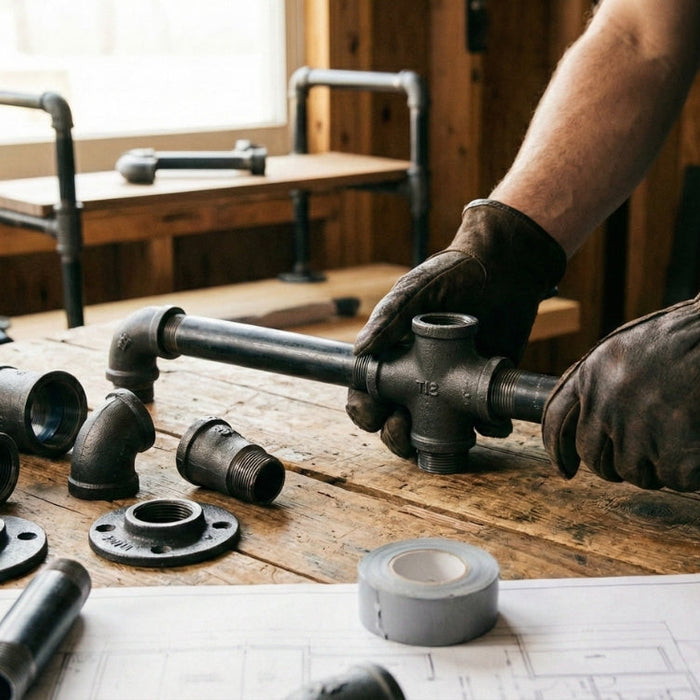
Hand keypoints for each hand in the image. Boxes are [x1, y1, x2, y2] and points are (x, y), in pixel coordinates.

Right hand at [346, 199, 566, 457]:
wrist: (504, 268)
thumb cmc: (450, 275)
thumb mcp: (414, 291)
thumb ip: (388, 319)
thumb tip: (359, 351)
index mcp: (392, 358)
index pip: (367, 395)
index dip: (364, 410)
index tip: (373, 411)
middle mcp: (418, 378)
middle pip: (394, 423)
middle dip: (394, 435)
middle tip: (402, 426)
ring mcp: (451, 387)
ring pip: (433, 433)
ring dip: (432, 443)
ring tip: (439, 435)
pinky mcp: (483, 390)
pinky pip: (482, 424)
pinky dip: (487, 429)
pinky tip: (488, 421)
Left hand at [542, 296, 699, 491]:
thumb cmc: (686, 339)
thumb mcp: (627, 347)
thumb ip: (603, 381)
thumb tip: (588, 417)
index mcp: (593, 375)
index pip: (556, 420)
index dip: (557, 450)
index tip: (565, 470)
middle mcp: (606, 403)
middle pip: (594, 457)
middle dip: (612, 466)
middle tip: (640, 460)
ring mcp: (638, 429)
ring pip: (633, 472)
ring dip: (654, 467)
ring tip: (679, 437)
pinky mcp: (673, 452)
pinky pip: (673, 478)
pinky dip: (689, 470)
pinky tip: (699, 444)